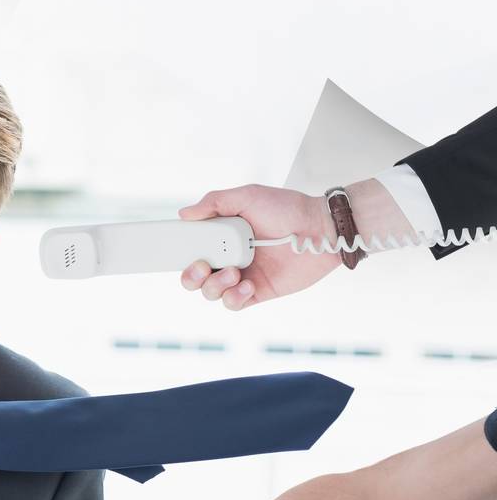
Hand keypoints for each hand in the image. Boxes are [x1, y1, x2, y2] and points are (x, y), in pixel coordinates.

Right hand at [177, 185, 338, 312]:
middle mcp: (228, 257)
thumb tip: (184, 214)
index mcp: (221, 235)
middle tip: (203, 265)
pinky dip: (234, 297)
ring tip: (234, 272)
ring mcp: (242, 275)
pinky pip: (234, 303)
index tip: (176, 252)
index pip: (191, 248)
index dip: (179, 254)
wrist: (321, 229)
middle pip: (194, 277)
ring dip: (214, 285)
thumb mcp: (247, 196)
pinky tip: (246, 284)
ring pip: (211, 293)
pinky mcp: (258, 291)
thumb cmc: (288, 208)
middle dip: (191, 276)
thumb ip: (214, 202)